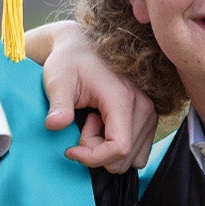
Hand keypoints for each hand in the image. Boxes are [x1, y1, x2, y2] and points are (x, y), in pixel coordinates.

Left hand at [32, 20, 156, 172]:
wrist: (82, 48)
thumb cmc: (69, 63)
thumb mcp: (57, 81)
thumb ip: (58, 105)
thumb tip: (54, 125)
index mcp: (123, 99)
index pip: (119, 148)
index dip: (92, 157)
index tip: (70, 149)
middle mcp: (144, 106)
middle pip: (124, 157)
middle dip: (97, 151)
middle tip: (84, 123)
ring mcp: (150, 113)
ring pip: (131, 158)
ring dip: (106, 148)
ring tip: (92, 121)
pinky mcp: (149, 118)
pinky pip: (137, 151)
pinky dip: (116, 146)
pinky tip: (103, 125)